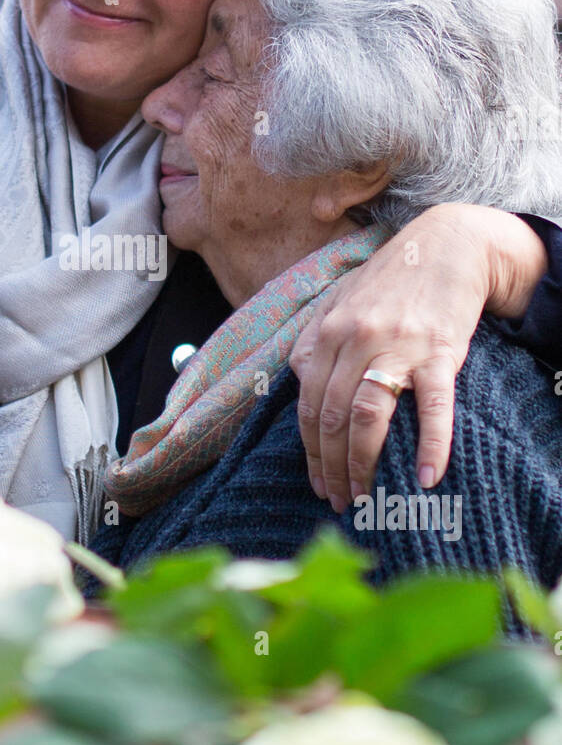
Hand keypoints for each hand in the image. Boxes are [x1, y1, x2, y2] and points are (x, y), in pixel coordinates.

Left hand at [289, 204, 547, 513]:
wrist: (448, 245)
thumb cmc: (391, 278)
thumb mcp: (340, 301)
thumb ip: (314, 340)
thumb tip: (297, 382)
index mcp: (326, 332)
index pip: (308, 404)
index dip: (310, 449)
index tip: (316, 480)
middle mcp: (353, 340)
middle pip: (332, 417)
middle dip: (330, 466)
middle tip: (337, 499)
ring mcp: (395, 346)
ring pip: (367, 417)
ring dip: (362, 464)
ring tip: (364, 495)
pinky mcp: (437, 352)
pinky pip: (431, 407)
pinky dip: (430, 446)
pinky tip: (426, 477)